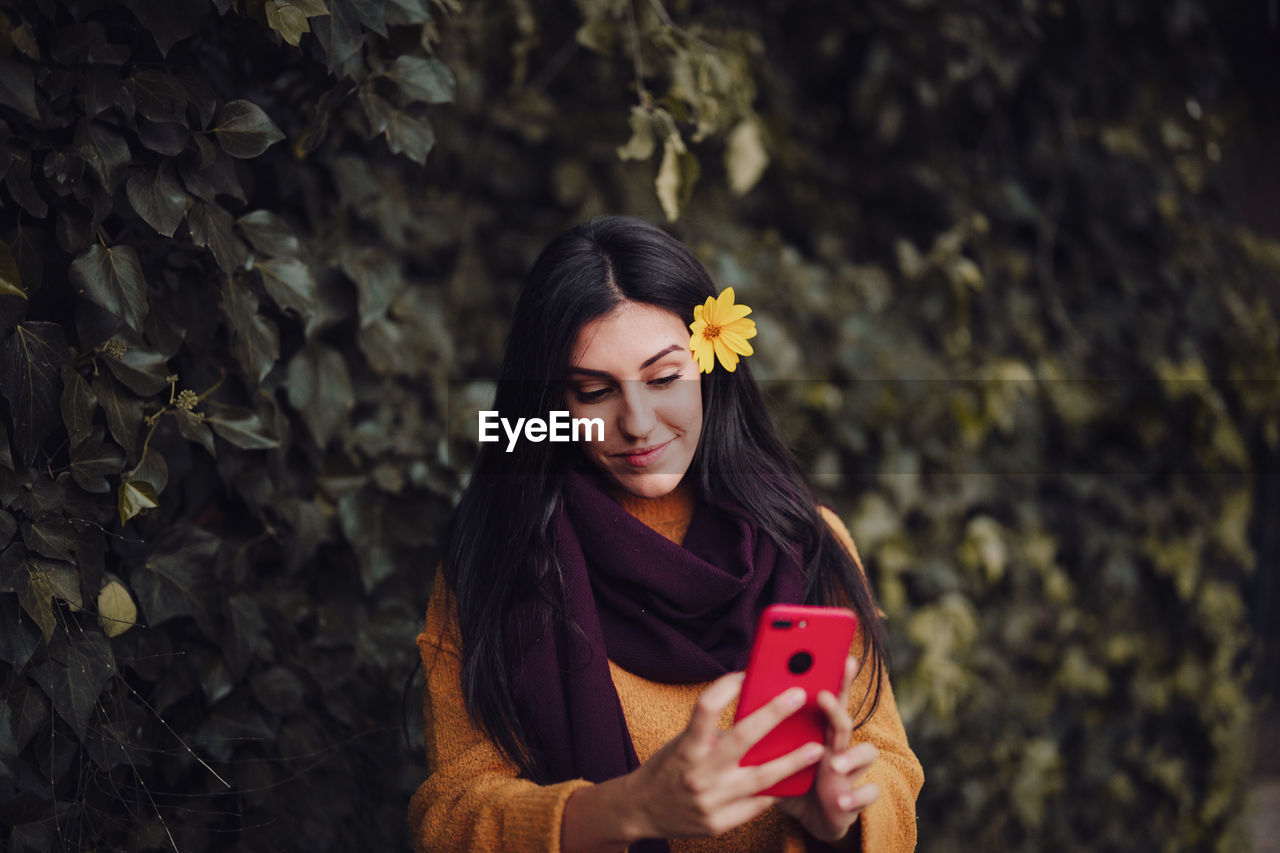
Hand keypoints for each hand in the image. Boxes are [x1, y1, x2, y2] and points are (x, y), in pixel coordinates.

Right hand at [622, 671, 825, 839]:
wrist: (640, 811)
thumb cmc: (667, 768)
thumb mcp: (683, 743)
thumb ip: (713, 732)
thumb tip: (754, 709)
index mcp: (686, 747)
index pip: (705, 708)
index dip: (726, 687)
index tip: (747, 672)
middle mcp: (698, 773)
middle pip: (742, 738)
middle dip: (773, 714)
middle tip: (798, 696)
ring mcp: (710, 802)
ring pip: (761, 779)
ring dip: (792, 762)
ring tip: (816, 748)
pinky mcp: (719, 824)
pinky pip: (756, 806)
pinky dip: (775, 791)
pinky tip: (792, 779)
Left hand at [777, 657, 880, 842]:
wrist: (816, 819)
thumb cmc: (795, 780)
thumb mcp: (777, 756)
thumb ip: (766, 736)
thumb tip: (736, 712)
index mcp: (820, 730)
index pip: (828, 697)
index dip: (833, 676)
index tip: (834, 655)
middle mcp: (839, 745)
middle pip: (844, 718)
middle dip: (840, 703)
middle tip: (823, 695)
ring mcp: (850, 771)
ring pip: (866, 753)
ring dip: (852, 756)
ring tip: (835, 763)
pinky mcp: (853, 799)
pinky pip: (865, 795)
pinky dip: (856, 797)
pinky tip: (840, 802)